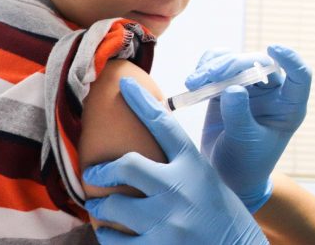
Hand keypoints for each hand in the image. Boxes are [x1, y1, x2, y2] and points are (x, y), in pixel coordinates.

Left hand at [81, 78, 266, 244]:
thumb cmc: (223, 218)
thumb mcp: (207, 182)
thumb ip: (180, 168)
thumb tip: (145, 155)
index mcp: (193, 167)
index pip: (165, 126)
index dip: (141, 103)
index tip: (123, 86)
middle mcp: (179, 189)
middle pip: (125, 165)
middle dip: (100, 171)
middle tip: (92, 175)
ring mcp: (167, 220)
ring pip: (112, 206)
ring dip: (101, 209)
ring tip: (101, 210)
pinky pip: (114, 240)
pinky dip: (108, 237)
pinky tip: (112, 234)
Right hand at [189, 44, 311, 212]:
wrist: (225, 176)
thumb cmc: (246, 163)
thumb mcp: (245, 142)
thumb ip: (240, 116)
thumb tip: (232, 88)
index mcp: (289, 106)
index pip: (300, 75)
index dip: (290, 59)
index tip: (273, 48)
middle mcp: (272, 93)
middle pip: (259, 63)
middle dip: (233, 65)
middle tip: (209, 76)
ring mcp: (250, 88)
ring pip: (237, 61)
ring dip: (214, 66)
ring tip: (194, 83)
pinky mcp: (227, 87)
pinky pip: (219, 66)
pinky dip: (206, 67)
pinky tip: (194, 81)